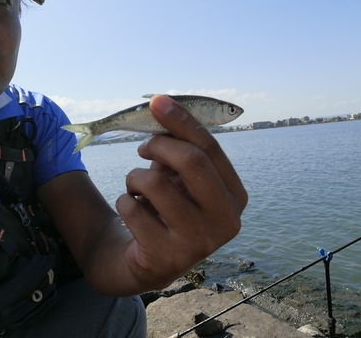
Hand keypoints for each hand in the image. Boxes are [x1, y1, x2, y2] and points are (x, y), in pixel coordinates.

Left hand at [115, 94, 247, 289]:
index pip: (210, 148)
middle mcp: (226, 221)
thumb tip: (160, 104)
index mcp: (235, 196)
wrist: (153, 258)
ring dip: (136, 177)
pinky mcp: (167, 258)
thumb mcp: (181, 176)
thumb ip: (179, 145)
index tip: (157, 101)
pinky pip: (132, 208)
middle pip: (192, 160)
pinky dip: (124, 200)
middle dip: (159, 145)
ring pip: (155, 183)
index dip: (182, 121)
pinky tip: (133, 212)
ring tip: (137, 187)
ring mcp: (199, 243)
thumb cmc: (171, 206)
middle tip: (143, 148)